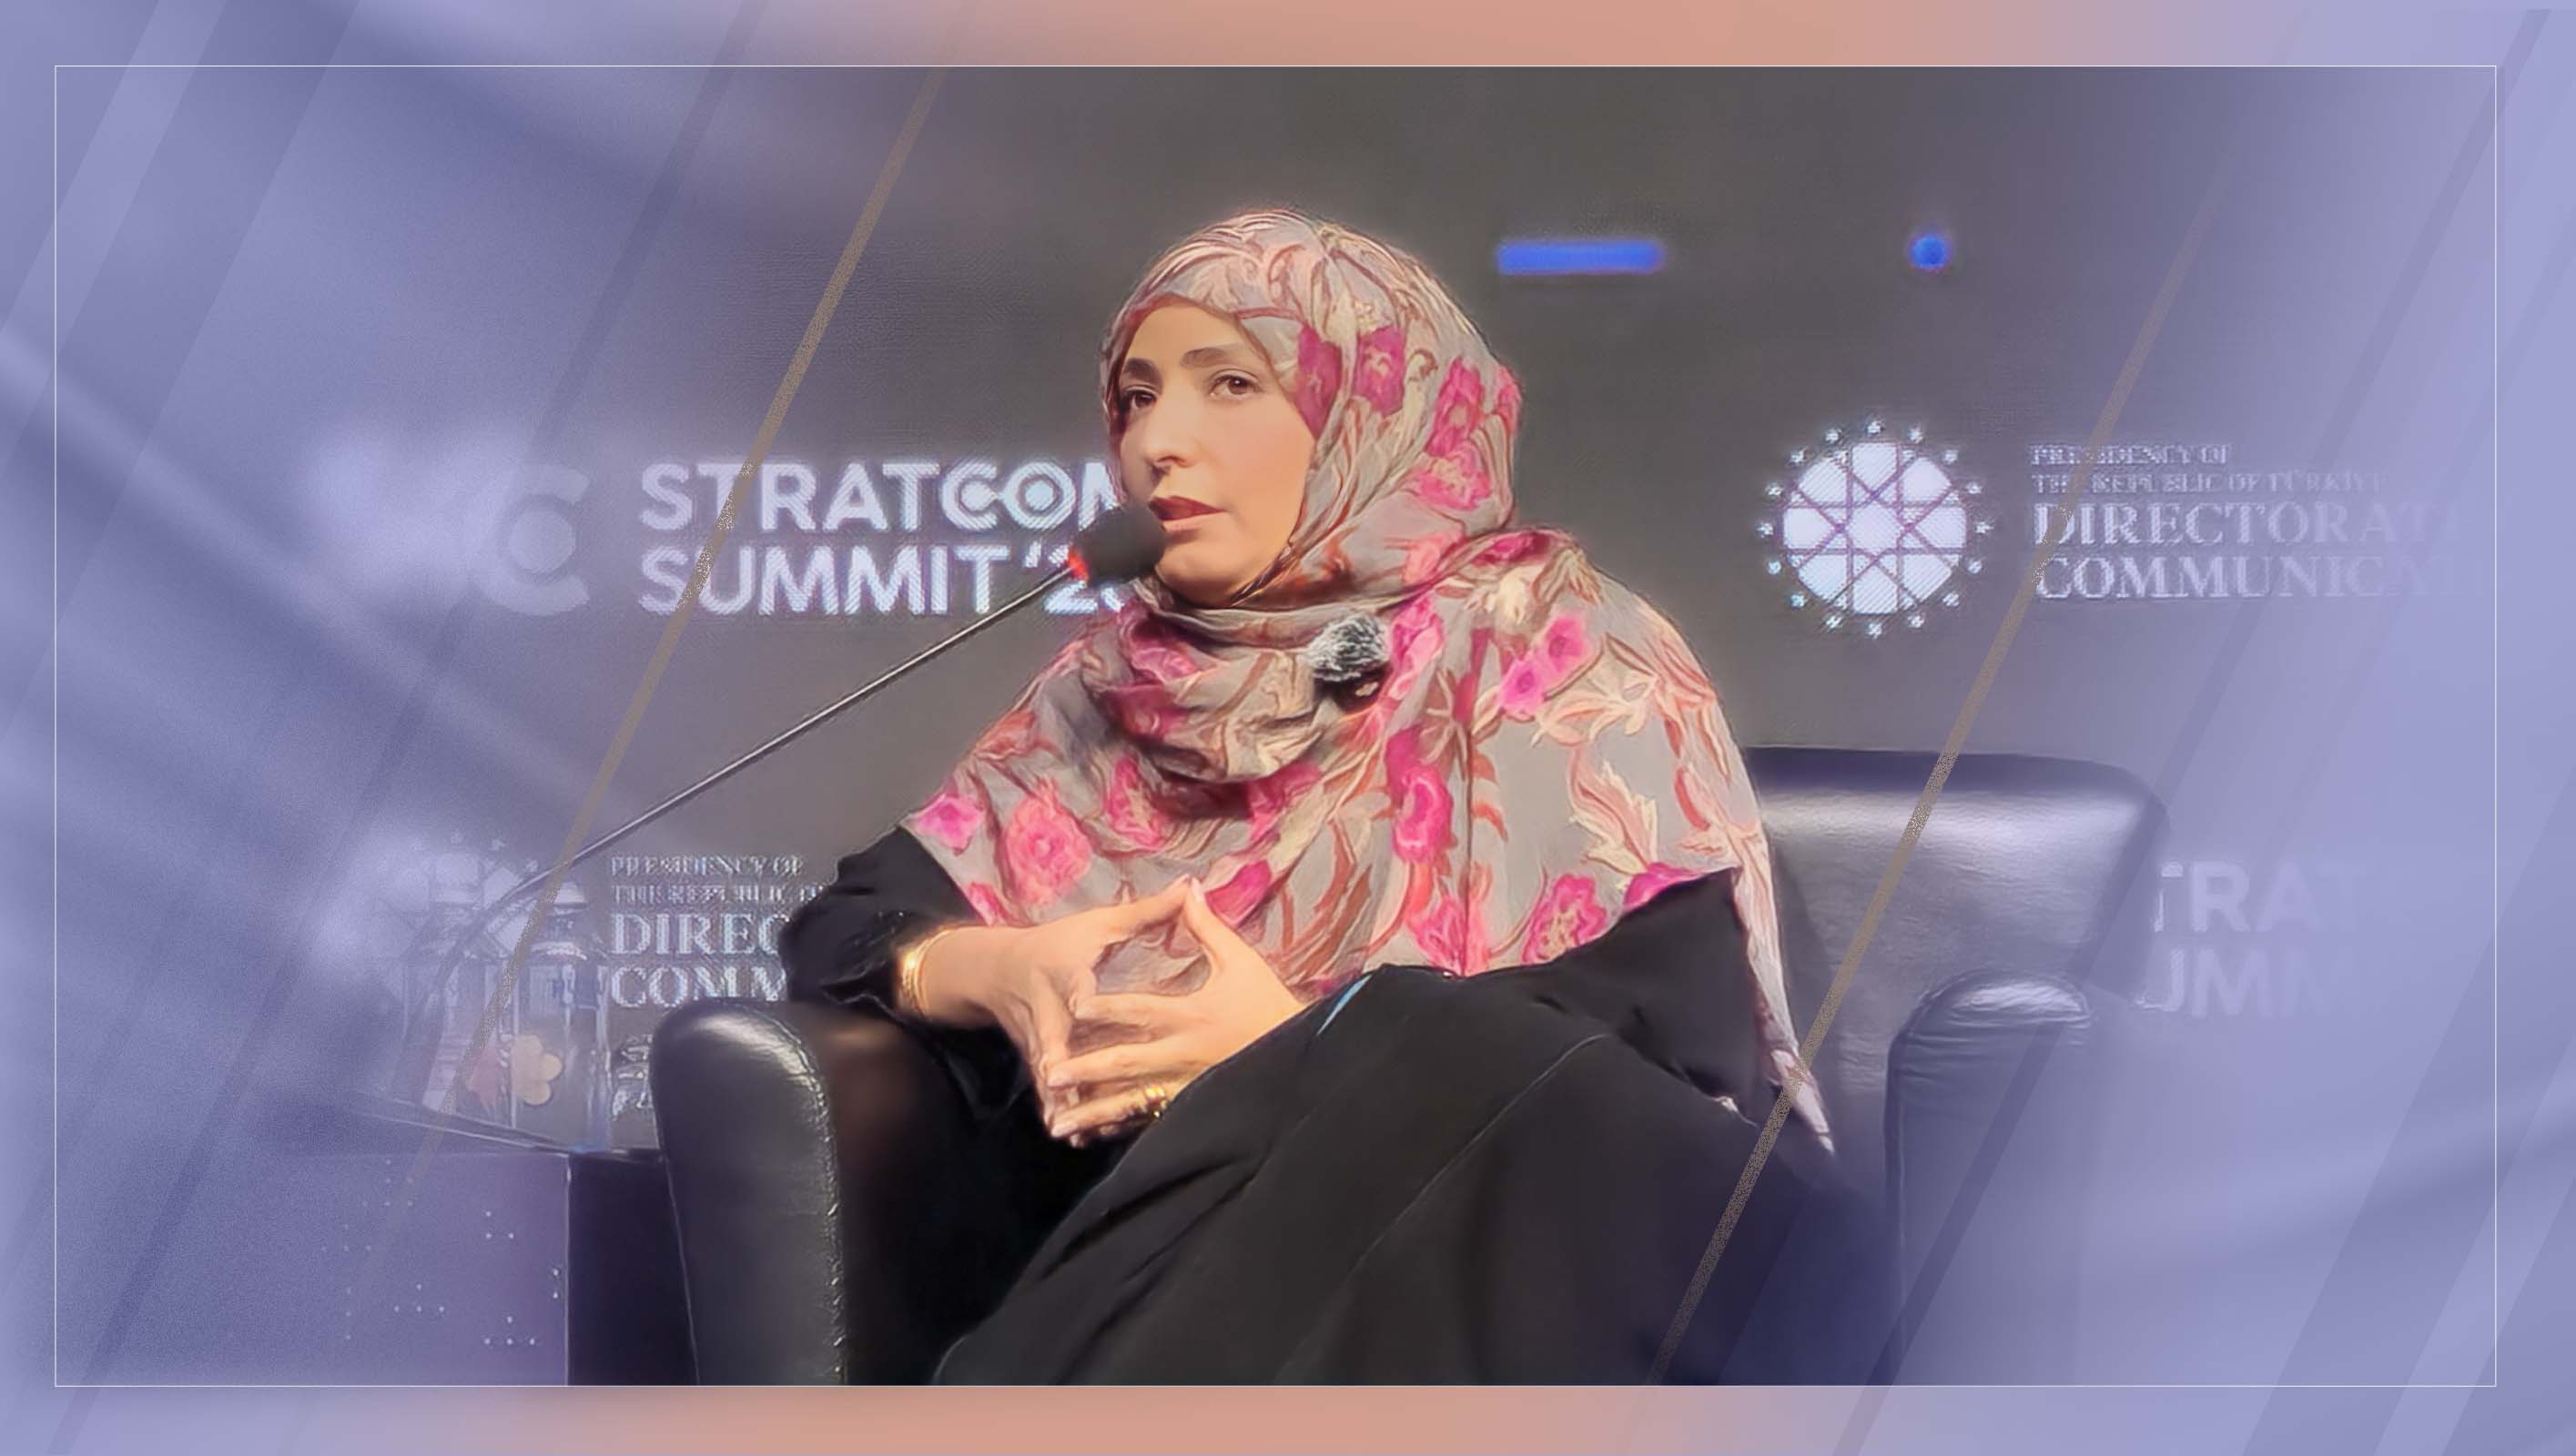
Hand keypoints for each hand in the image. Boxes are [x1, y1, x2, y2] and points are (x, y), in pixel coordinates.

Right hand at [912, 878, 1193, 1125]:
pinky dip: (1064, 1111)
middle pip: (1053, 1036)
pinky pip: (1051, 1090)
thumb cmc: (1061, 943)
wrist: (999, 970)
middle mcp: (1049, 1009)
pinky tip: (1079, 1138)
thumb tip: (1191, 887)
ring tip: (1076, 1128)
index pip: (1072, 983)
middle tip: (1065, 1083)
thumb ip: (1148, 911)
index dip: (1078, 995)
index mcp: (1066, 972)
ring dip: (1062, 1098)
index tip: (1081, 1007)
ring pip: (1051, 1071)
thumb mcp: (1099, 923)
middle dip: (1058, 1060)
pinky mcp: (1039, 1060)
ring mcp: (1041, 1040)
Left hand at [1044, 878, 1306, 1144]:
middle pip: (1127, 1062)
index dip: (1108, 1008)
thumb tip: (1188, 889)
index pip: (1141, 1010)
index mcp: (1192, 1016)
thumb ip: (1208, 929)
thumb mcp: (1242, 962)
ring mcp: (1186, 1088)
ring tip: (1058, 1124)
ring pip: (1131, 1102)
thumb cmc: (1268, 1006)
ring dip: (1094, 1113)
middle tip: (1051, 1073)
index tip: (1074, 1007)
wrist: (1304, 1061)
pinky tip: (1091, 1139)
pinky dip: (1118, 1130)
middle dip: (1087, 1070)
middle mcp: (1184, 1055)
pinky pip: (1147, 1122)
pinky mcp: (1191, 1109)